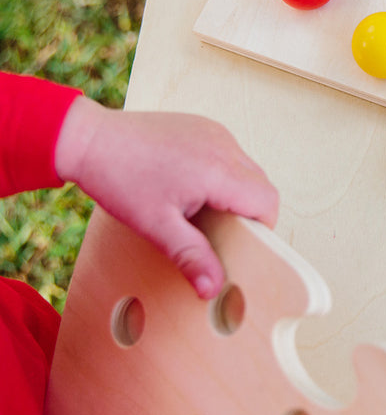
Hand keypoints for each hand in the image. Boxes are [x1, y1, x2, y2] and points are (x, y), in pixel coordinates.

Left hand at [55, 97, 278, 298]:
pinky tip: (193, 183)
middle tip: (218, 229)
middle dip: (249, 210)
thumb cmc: (119, 178)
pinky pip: (230, 153)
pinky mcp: (204, 126)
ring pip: (248, 168)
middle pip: (262, 184)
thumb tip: (213, 288)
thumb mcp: (155, 225)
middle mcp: (223, 146)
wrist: (89, 138)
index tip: (238, 241)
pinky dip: (224, 172)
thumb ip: (191, 256)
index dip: (261, 226)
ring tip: (202, 206)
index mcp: (218, 171)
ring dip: (237, 190)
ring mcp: (215, 132)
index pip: (267, 201)